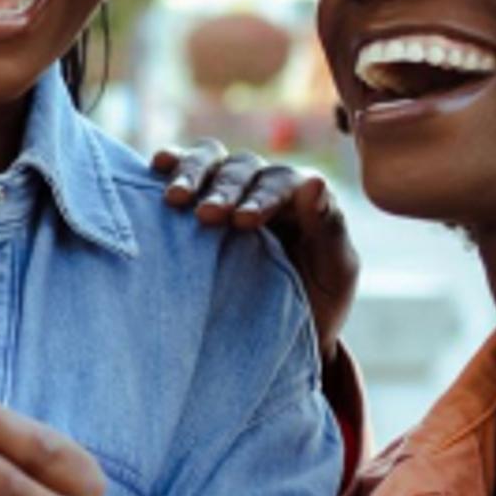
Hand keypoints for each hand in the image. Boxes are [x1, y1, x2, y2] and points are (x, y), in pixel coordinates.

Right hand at [154, 141, 358, 361]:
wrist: (279, 334)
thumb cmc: (314, 303)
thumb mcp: (336, 272)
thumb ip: (330, 227)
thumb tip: (314, 183)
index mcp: (301, 200)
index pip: (282, 183)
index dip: (263, 197)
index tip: (243, 222)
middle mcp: (263, 186)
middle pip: (243, 169)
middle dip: (225, 190)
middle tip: (206, 215)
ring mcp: (227, 190)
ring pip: (212, 160)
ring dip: (193, 173)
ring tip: (175, 198)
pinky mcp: (195, 201)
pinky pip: (184, 170)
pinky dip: (172, 164)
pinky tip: (158, 166)